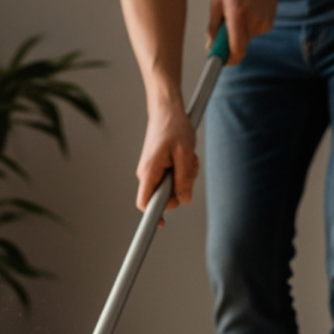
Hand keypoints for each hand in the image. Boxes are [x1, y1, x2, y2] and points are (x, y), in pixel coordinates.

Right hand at [135, 105, 198, 220]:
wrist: (166, 110)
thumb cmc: (174, 127)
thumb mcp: (185, 154)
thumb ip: (184, 179)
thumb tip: (184, 199)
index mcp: (149, 171)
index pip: (145, 202)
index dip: (152, 215)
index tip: (161, 224)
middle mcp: (147, 173)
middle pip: (164, 196)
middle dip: (180, 187)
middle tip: (189, 168)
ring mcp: (152, 170)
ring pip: (170, 186)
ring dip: (184, 176)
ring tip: (187, 158)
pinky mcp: (158, 166)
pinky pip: (171, 177)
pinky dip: (181, 169)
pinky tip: (184, 156)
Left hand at [207, 0, 280, 64]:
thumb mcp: (218, 1)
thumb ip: (213, 26)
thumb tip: (210, 46)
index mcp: (237, 14)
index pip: (237, 49)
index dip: (229, 59)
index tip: (222, 61)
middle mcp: (252, 20)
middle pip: (240, 46)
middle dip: (230, 43)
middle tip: (226, 28)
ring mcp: (263, 23)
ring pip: (246, 39)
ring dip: (240, 33)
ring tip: (240, 13)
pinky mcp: (269, 24)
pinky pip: (254, 33)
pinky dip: (249, 28)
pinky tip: (250, 12)